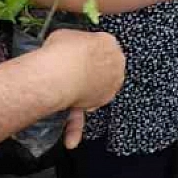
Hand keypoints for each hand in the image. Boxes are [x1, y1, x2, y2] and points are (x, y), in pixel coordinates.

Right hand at [40, 29, 125, 148]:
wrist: (62, 71)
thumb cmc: (62, 50)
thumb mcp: (67, 36)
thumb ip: (74, 45)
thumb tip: (68, 50)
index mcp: (110, 43)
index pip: (104, 47)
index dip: (89, 53)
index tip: (76, 56)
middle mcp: (116, 65)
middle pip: (103, 71)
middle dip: (88, 75)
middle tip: (69, 74)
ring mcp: (109, 87)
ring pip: (94, 92)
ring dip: (82, 96)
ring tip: (64, 91)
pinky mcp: (98, 102)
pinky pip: (83, 115)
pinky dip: (75, 127)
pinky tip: (71, 142)